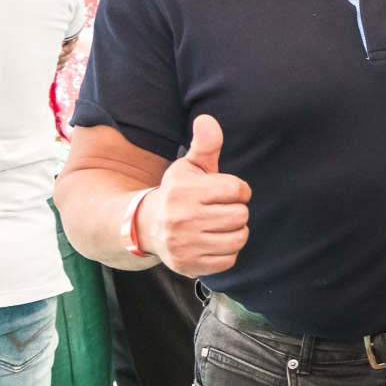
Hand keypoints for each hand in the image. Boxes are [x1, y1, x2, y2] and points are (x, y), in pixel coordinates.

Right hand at [136, 115, 250, 276]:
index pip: (236, 189)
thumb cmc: (177, 193)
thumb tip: (207, 120)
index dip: (238, 190)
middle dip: (236, 211)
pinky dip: (227, 251)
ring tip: (219, 225)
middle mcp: (182, 218)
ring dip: (235, 232)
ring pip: (238, 238)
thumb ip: (205, 144)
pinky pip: (229, 260)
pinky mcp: (188, 265)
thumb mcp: (189, 167)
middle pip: (240, 215)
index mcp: (185, 191)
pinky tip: (213, 241)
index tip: (228, 192)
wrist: (145, 227)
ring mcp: (184, 244)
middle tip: (222, 210)